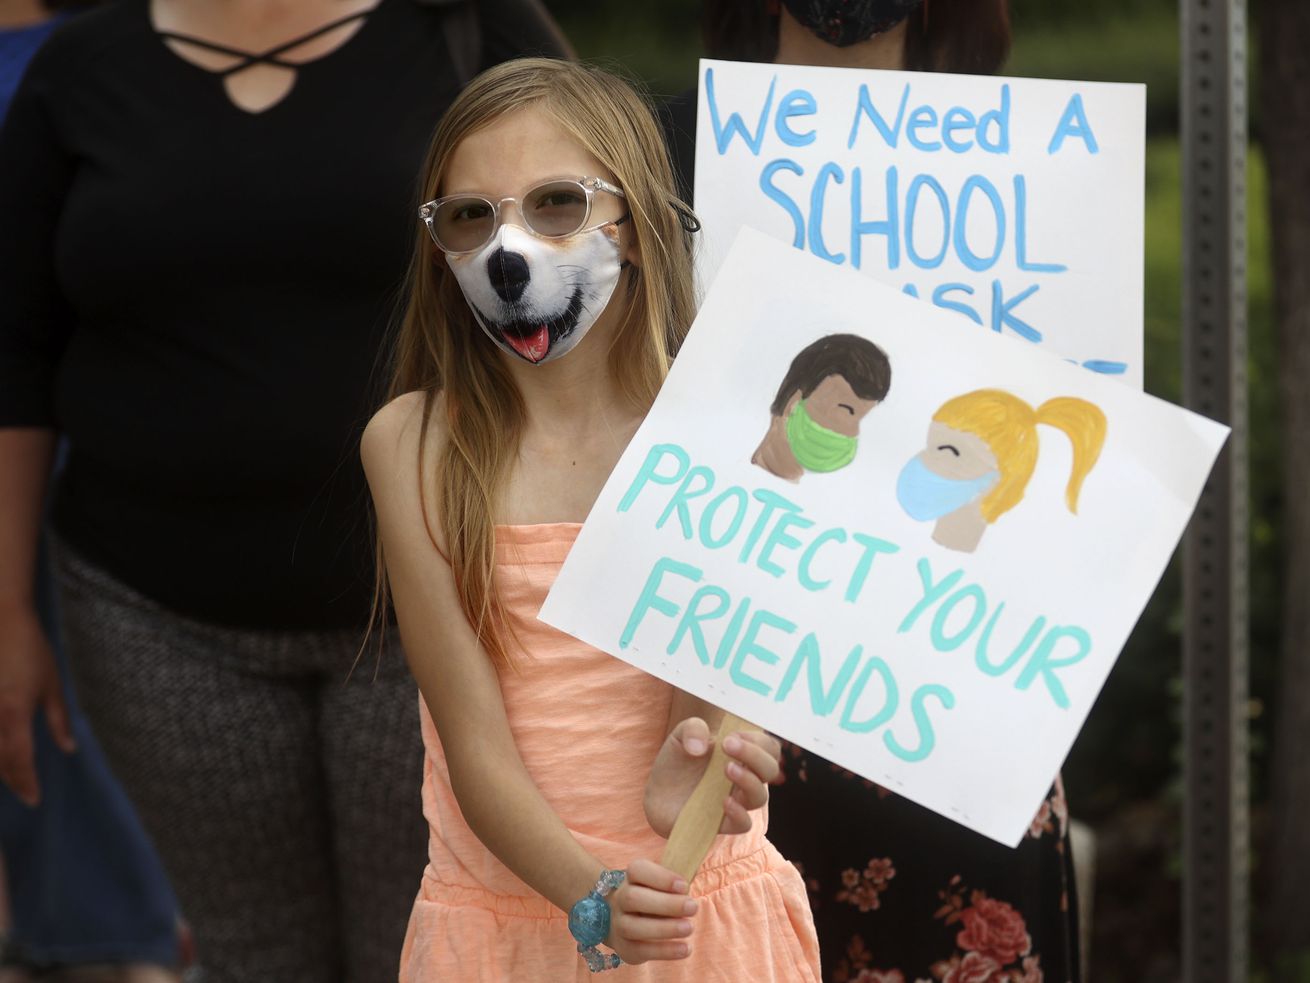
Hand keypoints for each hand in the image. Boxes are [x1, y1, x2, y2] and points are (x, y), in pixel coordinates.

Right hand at [0, 606, 74, 804]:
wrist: (2, 618)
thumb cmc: (30, 650)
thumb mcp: (52, 685)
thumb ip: (58, 720)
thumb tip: (69, 748)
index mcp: (14, 711)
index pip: (19, 759)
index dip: (25, 783)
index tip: (34, 799)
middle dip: (11, 778)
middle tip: (25, 789)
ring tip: (12, 772)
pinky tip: (1, 752)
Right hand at [605, 858, 695, 963]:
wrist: (627, 923)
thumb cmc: (654, 898)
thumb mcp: (662, 885)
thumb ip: (675, 885)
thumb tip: (688, 891)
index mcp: (631, 878)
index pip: (637, 870)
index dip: (661, 877)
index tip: (684, 886)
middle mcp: (620, 899)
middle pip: (633, 898)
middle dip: (666, 904)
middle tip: (693, 908)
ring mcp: (619, 924)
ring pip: (633, 927)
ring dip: (665, 928)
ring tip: (689, 928)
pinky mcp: (624, 947)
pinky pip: (641, 950)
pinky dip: (665, 951)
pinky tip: (685, 948)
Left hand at [644, 716, 781, 837]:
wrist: (656, 793)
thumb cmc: (675, 763)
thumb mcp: (679, 737)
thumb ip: (692, 729)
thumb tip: (701, 746)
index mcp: (741, 755)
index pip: (768, 747)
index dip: (758, 740)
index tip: (732, 735)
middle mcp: (744, 777)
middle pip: (770, 769)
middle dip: (754, 755)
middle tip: (728, 745)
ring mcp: (735, 800)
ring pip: (761, 796)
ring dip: (749, 781)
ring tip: (726, 769)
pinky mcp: (723, 822)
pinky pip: (745, 824)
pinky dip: (739, 813)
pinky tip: (723, 801)